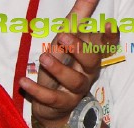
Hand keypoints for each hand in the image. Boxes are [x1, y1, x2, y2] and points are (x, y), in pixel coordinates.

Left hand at [20, 0, 112, 127]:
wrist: (52, 104)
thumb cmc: (61, 64)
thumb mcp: (66, 38)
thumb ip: (79, 16)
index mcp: (91, 54)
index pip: (106, 45)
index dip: (110, 36)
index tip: (110, 23)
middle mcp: (88, 72)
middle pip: (92, 60)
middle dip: (79, 48)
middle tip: (62, 37)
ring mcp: (76, 90)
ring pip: (73, 80)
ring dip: (58, 69)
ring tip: (43, 57)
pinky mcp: (61, 104)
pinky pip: (51, 98)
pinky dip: (37, 90)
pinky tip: (23, 81)